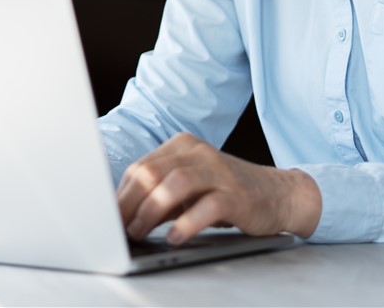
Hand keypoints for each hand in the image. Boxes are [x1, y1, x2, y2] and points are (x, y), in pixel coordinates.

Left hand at [116, 132, 320, 244]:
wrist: (277, 194)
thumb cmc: (225, 192)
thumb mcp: (189, 188)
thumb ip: (159, 195)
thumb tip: (121, 216)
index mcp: (183, 145)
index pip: (140, 166)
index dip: (120, 194)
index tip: (106, 218)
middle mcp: (199, 152)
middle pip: (152, 171)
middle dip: (129, 202)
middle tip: (119, 228)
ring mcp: (218, 171)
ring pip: (174, 184)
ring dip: (150, 211)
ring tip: (139, 232)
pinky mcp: (236, 194)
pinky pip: (206, 206)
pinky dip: (186, 223)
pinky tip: (175, 237)